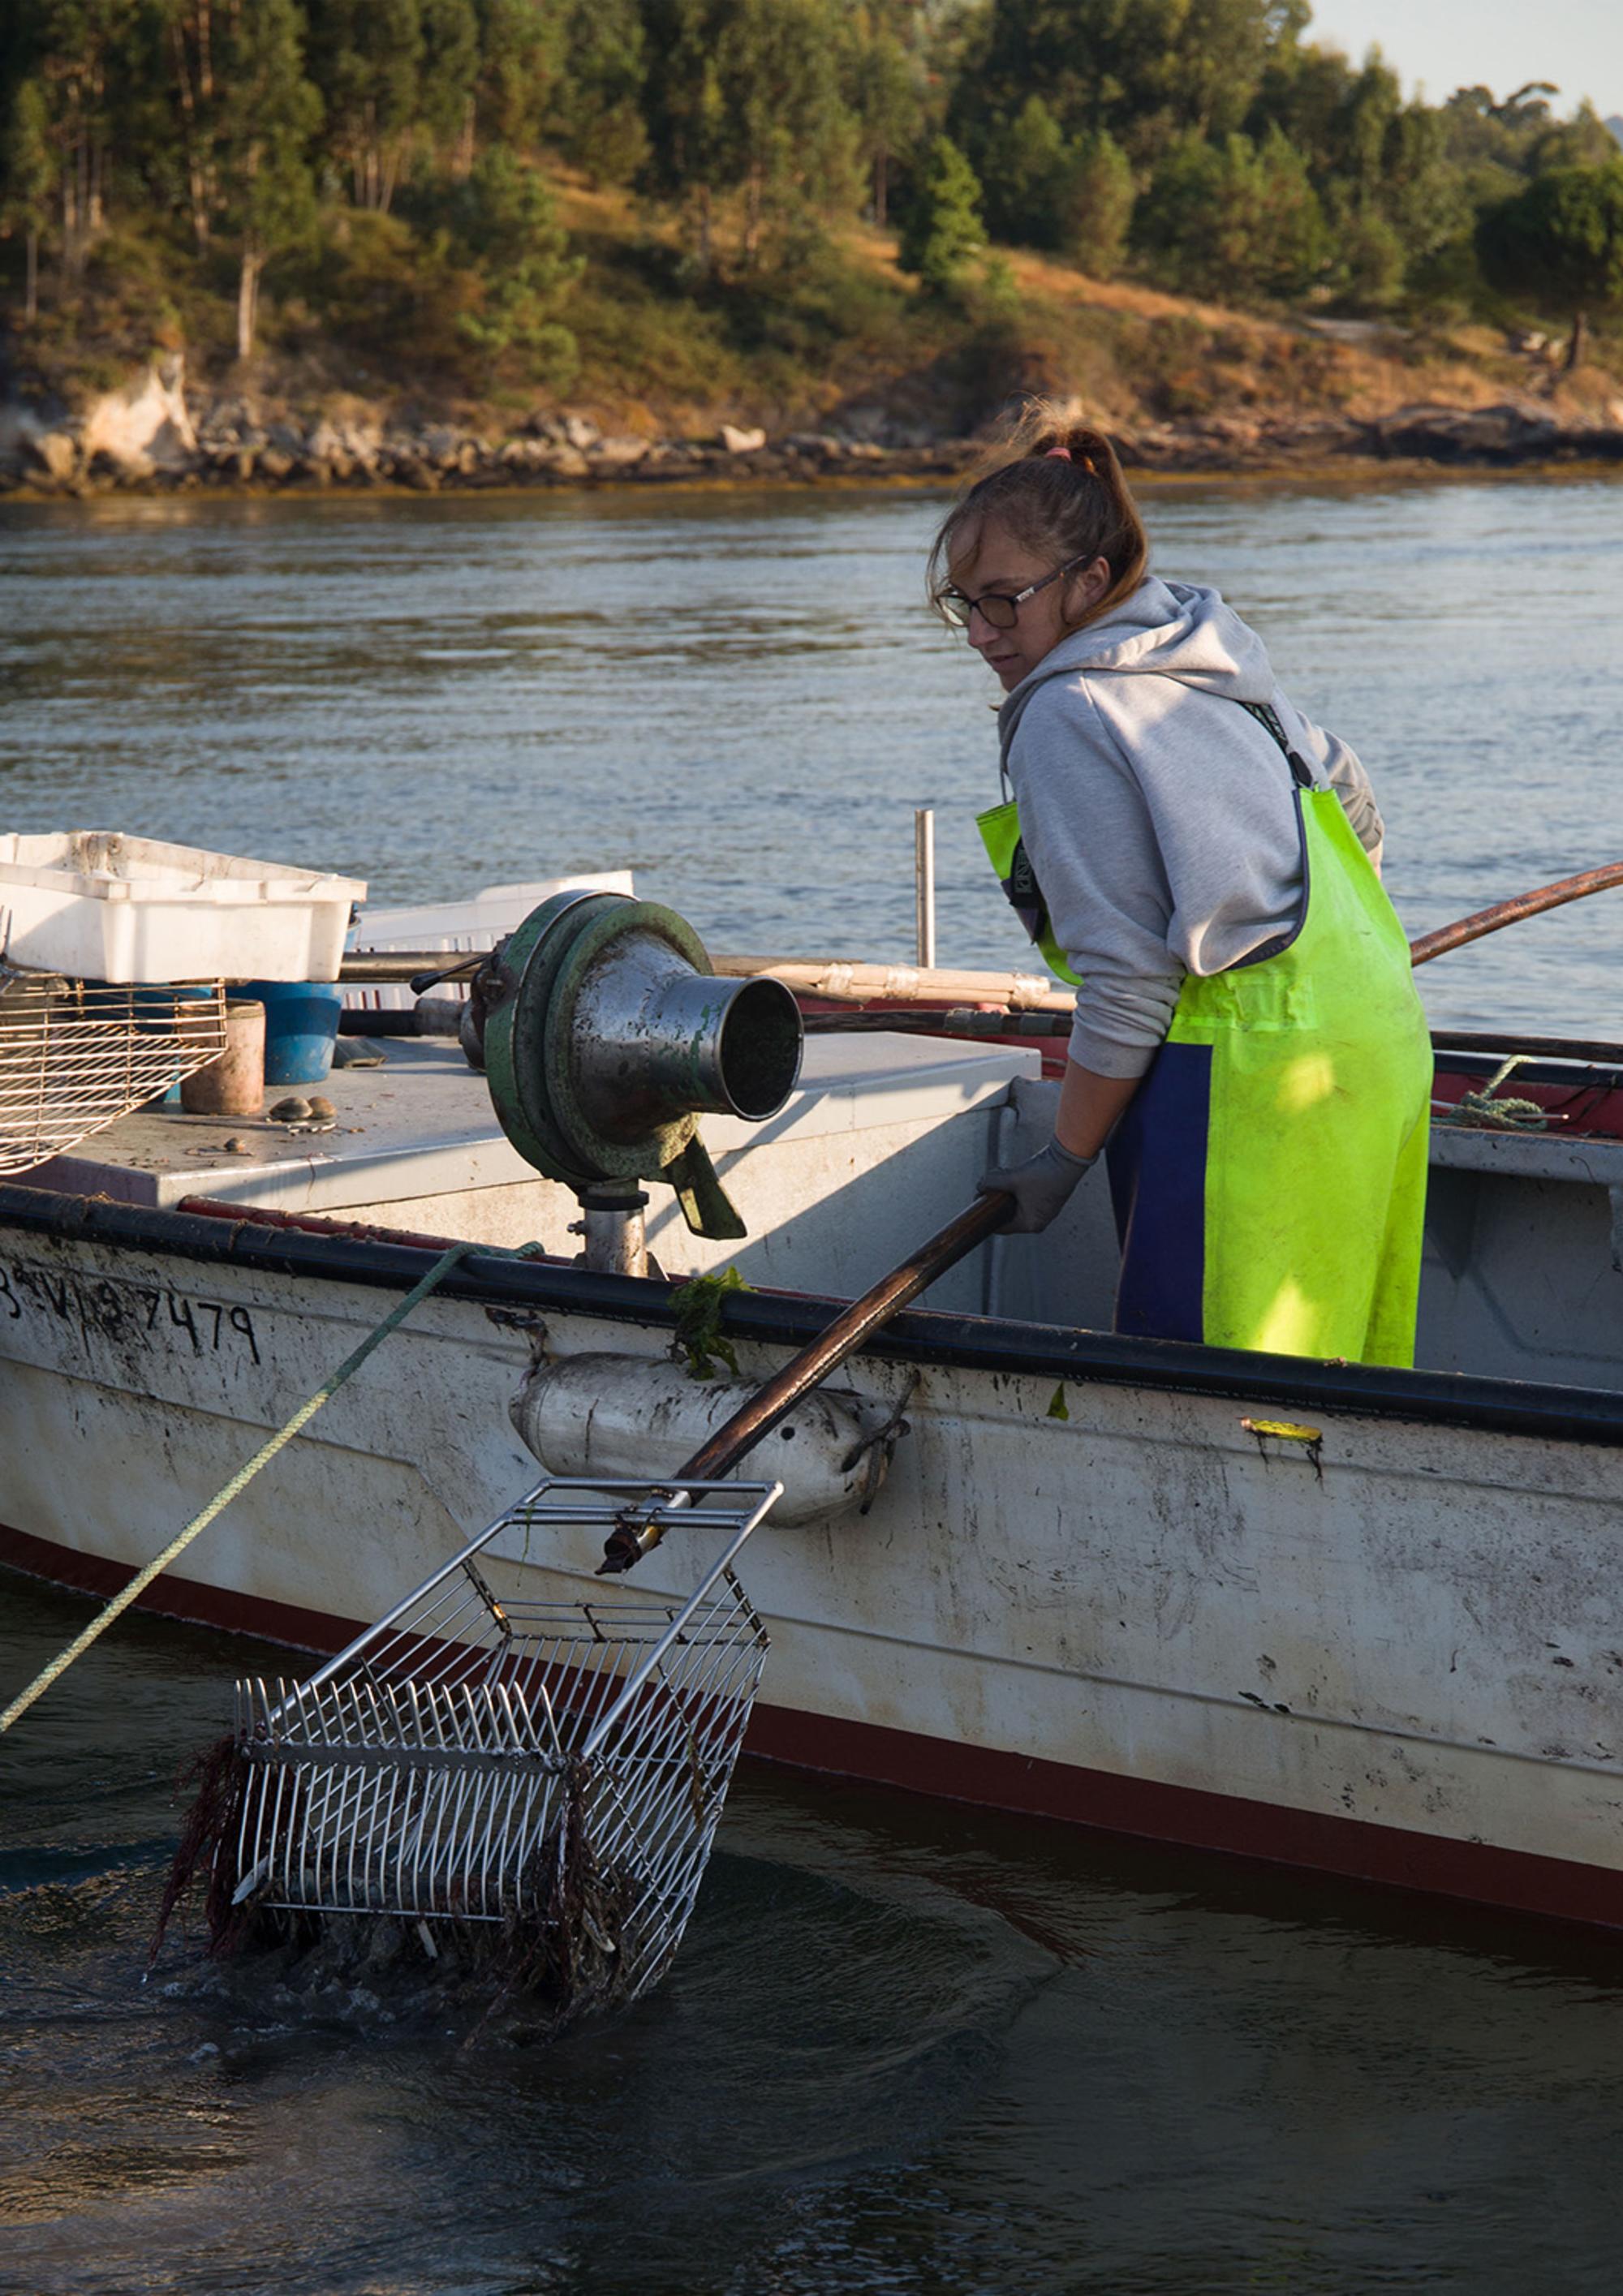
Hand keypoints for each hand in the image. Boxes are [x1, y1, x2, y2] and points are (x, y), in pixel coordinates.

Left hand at [977, 1137, 1095, 1233]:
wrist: (1068, 1157)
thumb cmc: (1043, 1173)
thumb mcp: (1013, 1178)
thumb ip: (993, 1182)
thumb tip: (979, 1185)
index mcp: (1031, 1224)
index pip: (1002, 1227)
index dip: (986, 1214)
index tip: (978, 1201)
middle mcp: (1039, 1220)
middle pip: (1007, 1213)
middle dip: (996, 1197)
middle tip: (988, 1185)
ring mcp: (1044, 1209)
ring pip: (1015, 1202)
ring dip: (1006, 1189)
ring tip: (1001, 1174)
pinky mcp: (1047, 1197)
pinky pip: (1025, 1196)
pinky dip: (1016, 1186)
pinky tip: (1011, 1173)